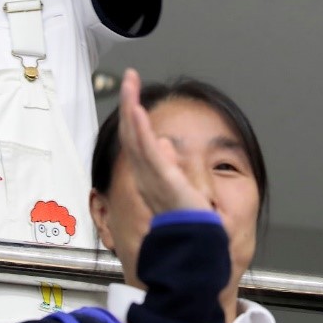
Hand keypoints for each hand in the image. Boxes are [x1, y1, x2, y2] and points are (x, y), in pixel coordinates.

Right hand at [117, 68, 211, 214]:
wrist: (193, 245)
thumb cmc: (188, 222)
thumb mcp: (178, 186)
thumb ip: (169, 163)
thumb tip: (164, 141)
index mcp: (150, 175)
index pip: (138, 140)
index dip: (133, 116)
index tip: (134, 95)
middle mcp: (146, 174)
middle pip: (131, 133)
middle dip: (128, 103)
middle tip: (129, 78)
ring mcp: (152, 176)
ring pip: (135, 136)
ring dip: (131, 106)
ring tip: (129, 82)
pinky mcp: (163, 178)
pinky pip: (147, 150)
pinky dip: (140, 128)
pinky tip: (136, 109)